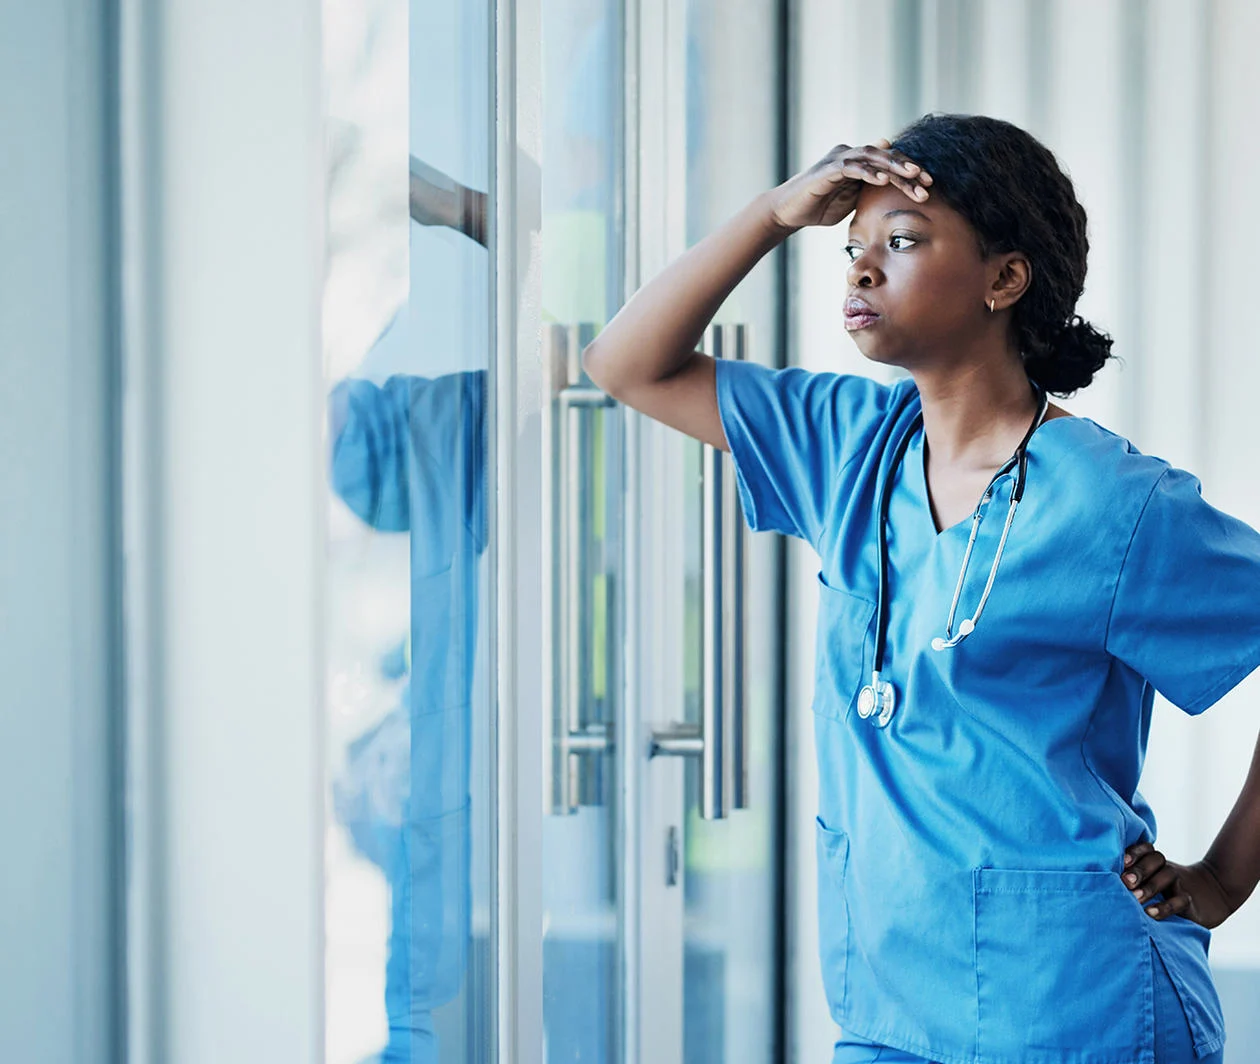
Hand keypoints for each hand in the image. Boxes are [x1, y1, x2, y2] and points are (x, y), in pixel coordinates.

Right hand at [765, 139, 931, 233]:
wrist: (788, 213)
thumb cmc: (818, 207)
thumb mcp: (851, 200)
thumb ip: (868, 191)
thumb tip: (889, 186)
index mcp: (856, 162)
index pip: (888, 162)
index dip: (909, 172)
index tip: (929, 185)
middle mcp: (848, 155)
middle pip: (885, 156)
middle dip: (908, 168)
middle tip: (928, 181)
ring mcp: (837, 160)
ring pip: (872, 157)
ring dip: (894, 167)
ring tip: (913, 175)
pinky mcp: (826, 170)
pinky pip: (852, 167)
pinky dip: (868, 172)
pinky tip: (883, 180)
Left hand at [1122, 841, 1236, 928]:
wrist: (1214, 893)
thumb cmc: (1170, 887)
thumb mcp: (1155, 878)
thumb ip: (1134, 876)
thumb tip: (1102, 880)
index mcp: (1156, 861)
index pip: (1146, 849)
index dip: (1134, 852)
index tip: (1121, 861)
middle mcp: (1167, 868)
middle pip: (1155, 860)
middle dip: (1138, 869)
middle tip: (1124, 881)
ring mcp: (1181, 883)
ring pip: (1166, 877)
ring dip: (1149, 888)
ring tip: (1134, 898)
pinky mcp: (1191, 901)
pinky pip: (1179, 901)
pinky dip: (1164, 907)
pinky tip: (1150, 913)